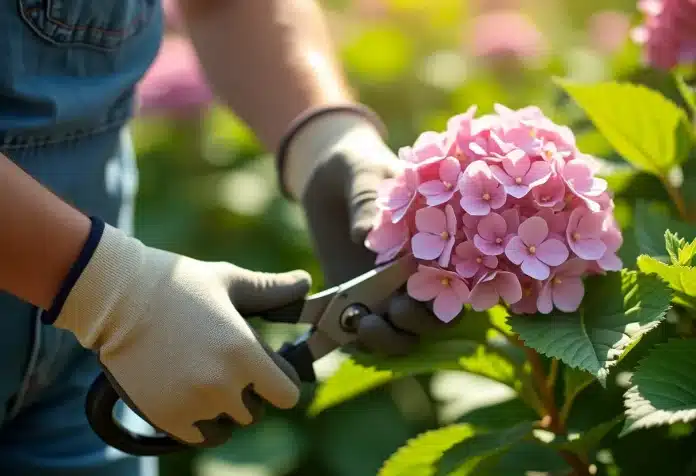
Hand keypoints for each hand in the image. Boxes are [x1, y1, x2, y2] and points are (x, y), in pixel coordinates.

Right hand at [50, 222, 310, 445]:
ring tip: (204, 376)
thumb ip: (271, 289)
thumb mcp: (229, 281)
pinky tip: (189, 394)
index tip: (268, 370)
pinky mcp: (167, 417)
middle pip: (256, 410)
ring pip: (228, 424)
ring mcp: (194, 404)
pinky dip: (199, 422)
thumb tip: (304, 281)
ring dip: (224, 408)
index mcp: (246, 353)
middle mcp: (224, 385)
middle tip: (227, 366)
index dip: (281, 382)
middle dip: (250, 392)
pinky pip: (200, 435)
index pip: (288, 394)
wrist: (117, 297)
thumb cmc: (178, 283)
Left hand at [282, 107, 444, 355]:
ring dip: (391, 338)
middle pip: (435, 315)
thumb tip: (364, 236)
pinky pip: (364, 330)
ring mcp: (386, 288)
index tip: (436, 292)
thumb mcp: (363, 171)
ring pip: (403, 331)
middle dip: (421, 322)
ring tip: (366, 323)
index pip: (458, 275)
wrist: (327, 173)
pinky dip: (358, 339)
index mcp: (434, 239)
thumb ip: (366, 199)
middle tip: (397, 308)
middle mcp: (416, 271)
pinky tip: (344, 327)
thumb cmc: (357, 163)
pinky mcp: (354, 296)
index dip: (455, 292)